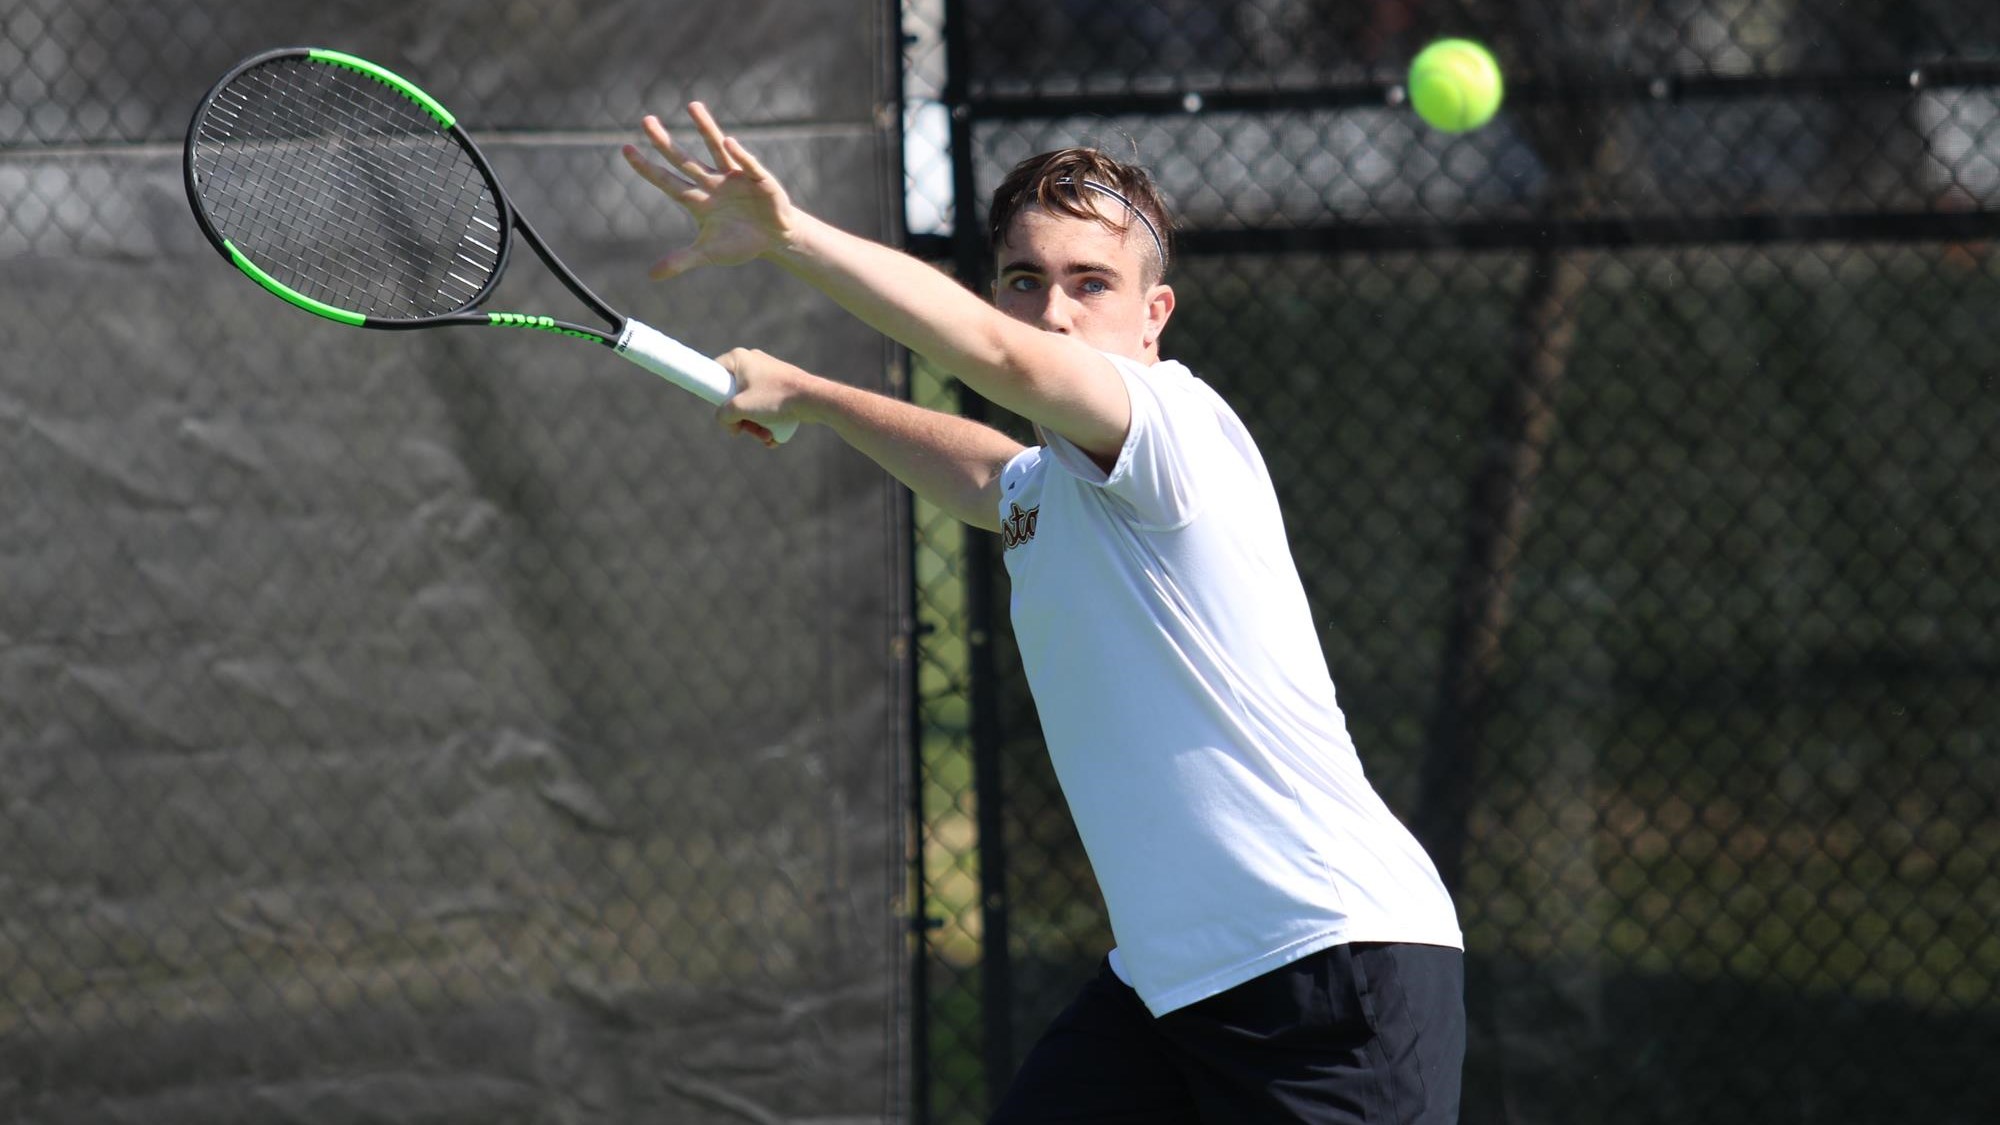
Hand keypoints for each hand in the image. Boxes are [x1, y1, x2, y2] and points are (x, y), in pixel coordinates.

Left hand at [621, 103, 795, 280]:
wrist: (775, 239)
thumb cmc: (739, 242)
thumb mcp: (708, 254)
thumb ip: (681, 261)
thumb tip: (651, 276)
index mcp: (698, 200)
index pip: (667, 182)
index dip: (647, 168)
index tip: (625, 150)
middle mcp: (712, 183)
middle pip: (684, 160)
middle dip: (665, 142)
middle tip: (645, 121)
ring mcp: (734, 177)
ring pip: (716, 148)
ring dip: (705, 127)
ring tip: (693, 106)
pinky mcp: (759, 179)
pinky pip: (748, 165)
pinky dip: (741, 155)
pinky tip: (729, 142)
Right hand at [716, 347, 814, 447]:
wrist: (813, 399)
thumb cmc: (776, 397)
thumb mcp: (741, 408)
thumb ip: (723, 415)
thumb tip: (728, 423)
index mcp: (739, 358)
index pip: (713, 375)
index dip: (714, 397)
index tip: (724, 412)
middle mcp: (753, 363)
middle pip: (734, 396)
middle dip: (741, 419)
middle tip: (747, 430)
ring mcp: (767, 374)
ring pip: (751, 405)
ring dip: (755, 425)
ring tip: (766, 436)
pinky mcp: (780, 386)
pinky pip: (766, 406)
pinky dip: (767, 421)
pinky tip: (773, 436)